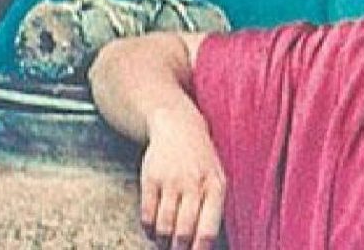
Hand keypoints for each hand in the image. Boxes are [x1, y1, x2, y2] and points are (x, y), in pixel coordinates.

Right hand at [141, 105, 225, 249]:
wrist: (178, 126)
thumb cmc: (201, 160)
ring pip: (164, 226)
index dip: (200, 249)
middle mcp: (194, 184)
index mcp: (215, 187)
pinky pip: (147, 214)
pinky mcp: (150, 178)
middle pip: (184, 231)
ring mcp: (171, 180)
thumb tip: (205, 244)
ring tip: (164, 242)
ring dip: (162, 240)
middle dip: (179, 248)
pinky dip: (149, 227)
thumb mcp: (217, 178)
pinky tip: (153, 227)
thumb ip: (213, 208)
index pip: (208, 229)